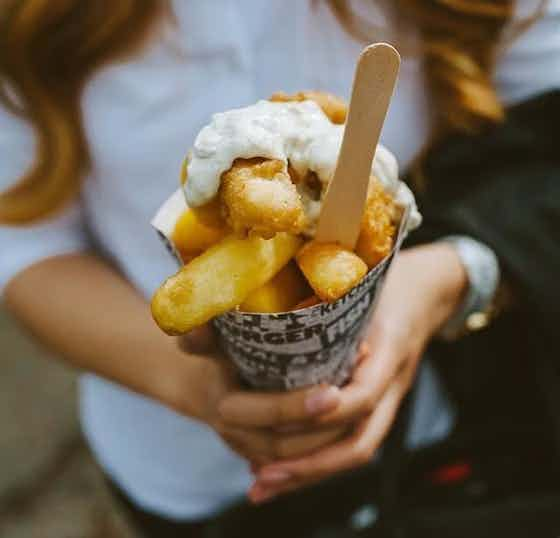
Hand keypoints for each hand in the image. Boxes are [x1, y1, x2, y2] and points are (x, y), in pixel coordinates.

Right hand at [168, 325, 349, 464]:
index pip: (266, 417)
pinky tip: (349, 420)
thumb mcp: (205, 341)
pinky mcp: (268, 450)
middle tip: (353, 402)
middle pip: (287, 446)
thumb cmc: (210, 354)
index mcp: (226, 408)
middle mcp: (240, 434)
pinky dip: (323, 444)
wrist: (202, 383)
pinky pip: (299, 457)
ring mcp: (254, 447)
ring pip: (296, 458)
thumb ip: (200, 335)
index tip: (331, 392)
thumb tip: (198, 321)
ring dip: (329, 439)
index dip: (297, 409)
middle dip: (322, 430)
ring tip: (360, 409)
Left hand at [248, 243, 467, 501]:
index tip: (282, 421)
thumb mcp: (366, 281)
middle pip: (358, 442)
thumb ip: (330, 298)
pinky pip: (351, 440)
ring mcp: (388, 397)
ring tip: (265, 483)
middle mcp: (391, 383)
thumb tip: (263, 308)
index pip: (363, 395)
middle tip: (262, 474)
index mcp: (391, 349)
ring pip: (353, 450)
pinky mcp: (379, 403)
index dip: (326, 411)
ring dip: (309, 472)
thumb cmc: (391, 281)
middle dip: (309, 464)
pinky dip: (318, 458)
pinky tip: (283, 466)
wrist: (429, 291)